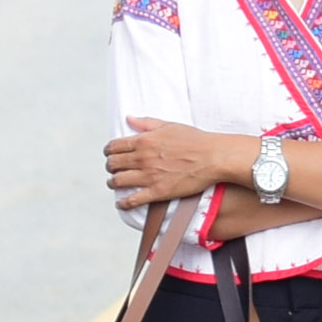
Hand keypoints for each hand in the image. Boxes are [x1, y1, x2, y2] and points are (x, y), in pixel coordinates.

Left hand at [106, 116, 246, 208]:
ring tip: (114, 183)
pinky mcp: (158, 191)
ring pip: (118, 181)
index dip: (109, 151)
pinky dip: (123, 203)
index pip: (114, 146)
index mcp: (144, 140)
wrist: (213, 157)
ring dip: (113, 183)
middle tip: (113, 168)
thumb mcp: (169, 125)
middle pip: (113, 164)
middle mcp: (143, 158)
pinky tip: (121, 203)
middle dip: (110, 166)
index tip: (110, 154)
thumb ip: (147, 123)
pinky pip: (133, 200)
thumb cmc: (195, 140)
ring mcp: (149, 176)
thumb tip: (129, 119)